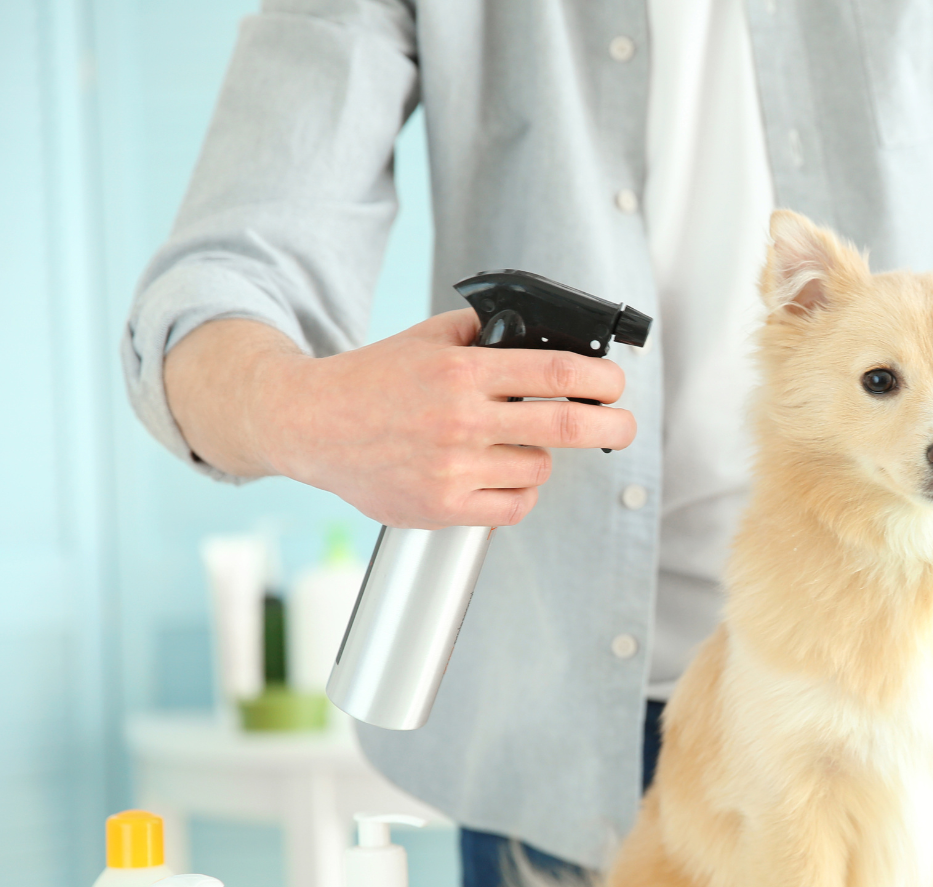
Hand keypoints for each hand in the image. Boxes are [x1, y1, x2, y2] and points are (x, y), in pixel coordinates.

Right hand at [165, 312, 636, 527]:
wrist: (310, 424)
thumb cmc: (372, 382)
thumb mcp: (427, 338)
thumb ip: (481, 334)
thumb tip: (544, 334)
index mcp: (460, 372)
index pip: (556, 373)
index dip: (601, 379)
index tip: (616, 384)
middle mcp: (460, 420)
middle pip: (566, 427)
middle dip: (611, 424)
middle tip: (622, 423)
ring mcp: (452, 467)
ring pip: (539, 469)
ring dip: (538, 457)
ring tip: (509, 445)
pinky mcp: (443, 507)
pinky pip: (515, 505)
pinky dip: (518, 492)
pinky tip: (498, 475)